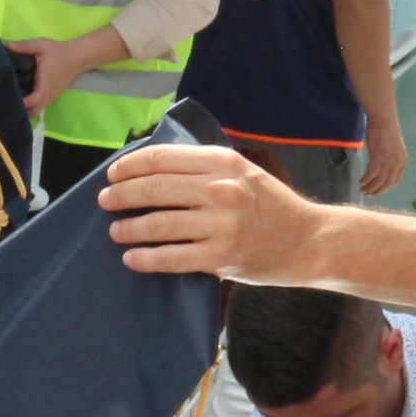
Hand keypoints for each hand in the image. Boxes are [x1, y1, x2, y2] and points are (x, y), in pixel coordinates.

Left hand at [6, 28, 122, 115]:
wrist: (77, 57)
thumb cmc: (58, 51)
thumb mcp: (41, 45)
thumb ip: (24, 46)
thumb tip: (7, 46)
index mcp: (44, 84)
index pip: (34, 100)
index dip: (22, 103)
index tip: (8, 98)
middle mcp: (48, 94)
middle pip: (33, 111)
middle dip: (21, 110)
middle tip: (7, 100)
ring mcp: (50, 97)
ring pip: (36, 111)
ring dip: (26, 109)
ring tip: (12, 99)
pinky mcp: (51, 96)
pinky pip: (40, 106)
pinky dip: (31, 106)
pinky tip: (21, 97)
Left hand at [99, 142, 323, 281]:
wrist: (310, 241)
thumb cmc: (271, 206)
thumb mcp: (242, 172)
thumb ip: (204, 168)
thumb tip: (152, 169)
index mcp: (223, 162)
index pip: (162, 158)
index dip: (130, 166)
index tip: (113, 174)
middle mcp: (221, 189)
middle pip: (154, 188)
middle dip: (121, 195)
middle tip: (105, 202)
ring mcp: (221, 224)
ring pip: (158, 223)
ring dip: (128, 228)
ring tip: (116, 232)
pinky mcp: (222, 256)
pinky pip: (172, 257)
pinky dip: (146, 258)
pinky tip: (133, 258)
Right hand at [360, 111, 407, 197]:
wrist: (383, 119)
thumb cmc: (385, 130)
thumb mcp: (392, 148)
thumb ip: (390, 158)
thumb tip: (380, 167)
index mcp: (403, 161)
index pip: (396, 181)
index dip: (386, 188)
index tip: (377, 190)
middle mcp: (397, 163)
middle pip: (387, 184)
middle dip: (377, 191)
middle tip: (367, 193)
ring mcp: (389, 161)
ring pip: (379, 181)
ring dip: (370, 187)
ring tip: (362, 188)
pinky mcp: (379, 157)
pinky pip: (372, 174)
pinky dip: (366, 179)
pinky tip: (361, 181)